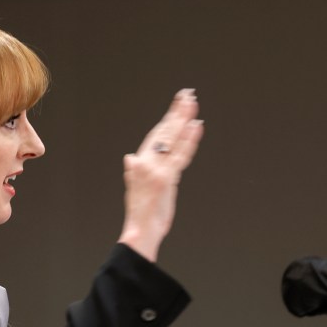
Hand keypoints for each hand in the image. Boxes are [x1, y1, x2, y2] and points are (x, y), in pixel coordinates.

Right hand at [118, 88, 203, 261]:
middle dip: (176, 112)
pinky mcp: (166, 179)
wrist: (139, 232)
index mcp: (138, 164)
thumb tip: (129, 158)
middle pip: (164, 133)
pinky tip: (196, 125)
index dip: (166, 120)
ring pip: (172, 139)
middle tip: (187, 95)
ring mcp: (155, 170)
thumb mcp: (135, 190)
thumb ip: (135, 172)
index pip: (154, 136)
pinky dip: (190, 140)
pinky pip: (181, 155)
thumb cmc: (140, 214)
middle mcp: (145, 163)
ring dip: (184, 119)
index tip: (176, 106)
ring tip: (193, 103)